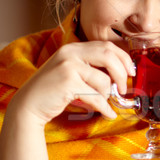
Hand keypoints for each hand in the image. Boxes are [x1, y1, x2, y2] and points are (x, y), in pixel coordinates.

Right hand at [10, 41, 133, 125]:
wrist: (28, 105)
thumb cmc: (53, 91)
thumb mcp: (72, 71)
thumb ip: (91, 67)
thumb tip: (121, 74)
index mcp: (74, 47)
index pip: (107, 46)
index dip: (124, 58)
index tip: (131, 72)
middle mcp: (71, 52)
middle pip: (109, 56)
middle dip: (122, 74)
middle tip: (123, 89)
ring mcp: (68, 66)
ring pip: (103, 80)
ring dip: (107, 96)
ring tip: (101, 102)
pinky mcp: (68, 83)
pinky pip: (96, 97)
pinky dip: (105, 108)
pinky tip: (107, 114)